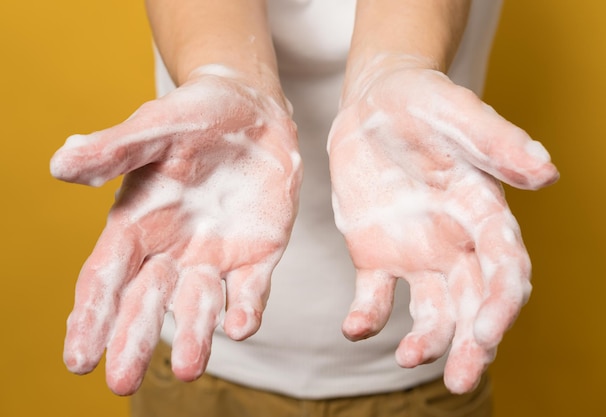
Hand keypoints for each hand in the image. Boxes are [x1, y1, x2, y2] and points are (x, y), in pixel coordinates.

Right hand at [51, 65, 301, 394]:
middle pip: (146, 303)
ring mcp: (215, 256)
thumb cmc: (194, 117)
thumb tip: (60, 165)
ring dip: (195, 336)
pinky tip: (240, 325)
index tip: (79, 359)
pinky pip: (250, 289)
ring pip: (199, 306)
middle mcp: (171, 250)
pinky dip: (245, 308)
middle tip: (123, 382)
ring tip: (190, 368)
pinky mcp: (257, 254)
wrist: (249, 111)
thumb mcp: (154, 127)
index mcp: (136, 224)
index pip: (106, 278)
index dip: (90, 317)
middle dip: (134, 340)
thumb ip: (114, 148)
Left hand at [328, 55, 557, 393]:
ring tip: (408, 357)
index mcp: (484, 214)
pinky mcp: (376, 257)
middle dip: (471, 344)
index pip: (505, 270)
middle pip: (474, 305)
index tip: (486, 334)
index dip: (500, 305)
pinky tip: (355, 327)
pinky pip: (375, 297)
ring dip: (425, 341)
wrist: (375, 105)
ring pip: (432, 311)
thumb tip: (547, 172)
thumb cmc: (425, 104)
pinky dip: (367, 317)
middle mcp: (456, 244)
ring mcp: (416, 255)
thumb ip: (498, 142)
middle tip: (459, 380)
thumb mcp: (459, 114)